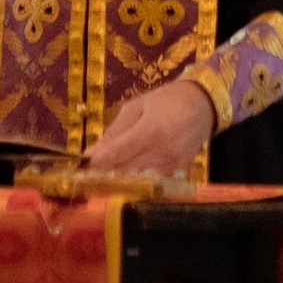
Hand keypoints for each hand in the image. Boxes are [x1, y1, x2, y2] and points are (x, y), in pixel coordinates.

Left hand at [83, 74, 215, 176]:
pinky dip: (134, 181)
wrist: (204, 104)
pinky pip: (150, 182)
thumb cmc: (168, 100)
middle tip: (84, 176)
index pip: (115, 155)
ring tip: (100, 177)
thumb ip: (114, 132)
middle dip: (102, 175)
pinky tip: (124, 177)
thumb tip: (91, 154)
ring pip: (136, 181)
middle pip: (124, 173)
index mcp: (150, 131)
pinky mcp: (177, 173)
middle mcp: (161, 153)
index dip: (94, 164)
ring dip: (116, 181)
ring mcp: (171, 166)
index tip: (77, 168)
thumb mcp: (137, 106)